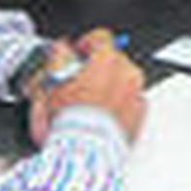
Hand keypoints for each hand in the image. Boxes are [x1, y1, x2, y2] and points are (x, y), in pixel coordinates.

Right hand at [31, 27, 146, 144]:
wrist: (84, 153)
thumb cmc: (68, 121)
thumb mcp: (51, 83)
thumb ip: (58, 59)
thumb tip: (62, 49)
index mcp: (107, 61)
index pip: (101, 38)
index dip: (86, 43)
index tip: (79, 51)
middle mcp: (127, 73)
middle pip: (114, 59)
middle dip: (98, 67)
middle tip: (79, 82)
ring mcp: (136, 93)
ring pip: (123, 80)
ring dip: (109, 85)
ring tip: (89, 103)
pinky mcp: (140, 114)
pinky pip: (130, 101)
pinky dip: (119, 104)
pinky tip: (102, 115)